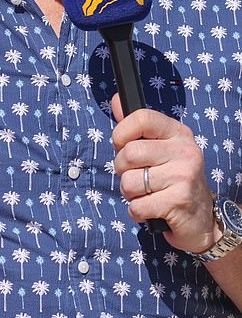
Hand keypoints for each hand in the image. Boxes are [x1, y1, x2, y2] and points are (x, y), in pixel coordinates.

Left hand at [111, 95, 218, 253]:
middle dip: (122, 169)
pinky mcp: (180, 202)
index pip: (141, 118)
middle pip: (129, 153)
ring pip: (129, 182)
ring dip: (129, 193)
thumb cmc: (172, 178)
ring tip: (146, 193)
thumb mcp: (160, 147)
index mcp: (178, 133)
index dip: (121, 133)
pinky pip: (137, 206)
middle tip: (135, 176)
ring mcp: (184, 176)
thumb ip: (136, 126)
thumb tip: (116, 99)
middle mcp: (185, 151)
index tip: (121, 145)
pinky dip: (137, 211)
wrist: (202, 218)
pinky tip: (151, 208)